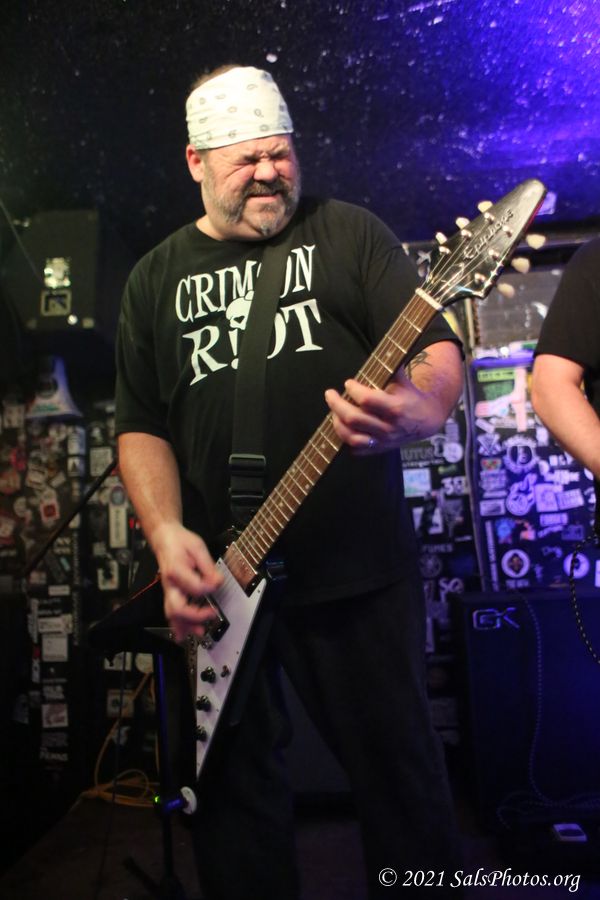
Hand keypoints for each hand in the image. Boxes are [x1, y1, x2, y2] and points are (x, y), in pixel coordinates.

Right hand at [151, 522, 223, 641]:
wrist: (164, 539)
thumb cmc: (180, 542)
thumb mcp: (197, 547)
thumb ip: (208, 566)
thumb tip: (217, 582)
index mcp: (176, 570)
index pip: (194, 586)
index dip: (208, 587)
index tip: (217, 583)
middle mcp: (170, 584)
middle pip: (177, 607)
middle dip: (195, 616)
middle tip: (211, 614)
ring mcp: (168, 590)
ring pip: (172, 614)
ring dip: (185, 625)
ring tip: (199, 632)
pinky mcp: (170, 594)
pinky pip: (171, 612)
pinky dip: (177, 625)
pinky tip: (183, 635)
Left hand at [324, 369, 430, 453]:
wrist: (426, 421)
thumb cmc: (410, 395)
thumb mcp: (403, 379)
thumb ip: (390, 366)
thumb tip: (382, 346)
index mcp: (395, 407)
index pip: (366, 400)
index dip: (353, 390)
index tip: (348, 383)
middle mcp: (388, 427)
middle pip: (353, 418)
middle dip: (336, 405)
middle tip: (330, 394)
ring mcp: (383, 441)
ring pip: (351, 437)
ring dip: (337, 423)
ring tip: (333, 412)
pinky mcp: (379, 449)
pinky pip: (356, 450)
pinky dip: (345, 440)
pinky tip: (343, 427)